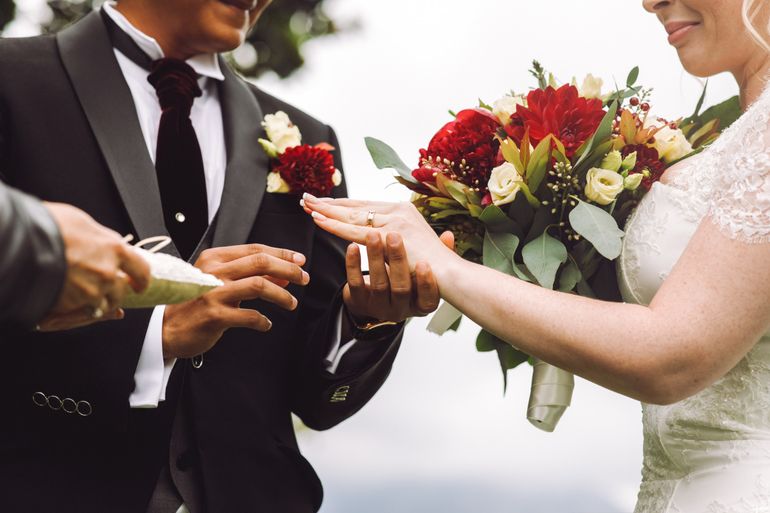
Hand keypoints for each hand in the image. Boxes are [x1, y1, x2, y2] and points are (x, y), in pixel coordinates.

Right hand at [39, 202, 150, 331]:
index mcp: (115, 249)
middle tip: (106, 289)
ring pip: (104, 304)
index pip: (141, 268)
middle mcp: (108, 272)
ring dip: (98, 301)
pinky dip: (80, 309)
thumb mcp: (82, 223)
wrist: (22, 244)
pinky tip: (71, 300)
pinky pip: (83, 311)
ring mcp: (92, 291)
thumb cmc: (49, 227)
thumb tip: (107, 243)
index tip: (140, 285)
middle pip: (121, 290)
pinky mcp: (74, 304)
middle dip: (116, 292)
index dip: (142, 279)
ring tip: (84, 295)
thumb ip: (100, 238)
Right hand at [162, 244, 309, 358]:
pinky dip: (263, 320)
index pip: (255, 249)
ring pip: (259, 285)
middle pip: (261, 263)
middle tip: (303, 279)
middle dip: (288, 269)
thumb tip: (283, 275)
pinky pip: (249, 316)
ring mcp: (213, 293)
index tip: (300, 260)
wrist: (165, 329)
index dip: (282, 254)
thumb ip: (247, 275)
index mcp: (215, 258)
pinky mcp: (214, 315)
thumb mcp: (218, 282)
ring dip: (281, 294)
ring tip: (291, 303)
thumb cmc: (193, 304)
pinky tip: (266, 324)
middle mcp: (214, 272)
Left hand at [301, 194, 458, 273]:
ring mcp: (394, 222)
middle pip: (356, 207)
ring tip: (307, 205)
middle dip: (330, 203)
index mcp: (404, 211)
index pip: (366, 206)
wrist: (450, 275)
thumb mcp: (414, 245)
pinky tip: (318, 220)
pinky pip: (355, 230)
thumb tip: (385, 234)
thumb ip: (399, 237)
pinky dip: (335, 224)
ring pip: (352, 216)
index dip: (344, 204)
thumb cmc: (434, 265)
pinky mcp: (390, 236)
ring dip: (327, 210)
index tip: (323, 203)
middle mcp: (399, 211)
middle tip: (306, 198)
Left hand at [343, 231, 440, 323]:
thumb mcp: (420, 274)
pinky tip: (352, 247)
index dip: (427, 284)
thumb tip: (448, 236)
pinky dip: (353, 264)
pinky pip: (355, 284)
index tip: (425, 263)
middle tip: (395, 237)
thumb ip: (435, 256)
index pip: (428, 300)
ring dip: (375, 257)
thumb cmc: (403, 281)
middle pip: (400, 289)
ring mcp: (378, 307)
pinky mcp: (359, 302)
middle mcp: (400, 309)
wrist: (372, 300)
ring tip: (373, 235)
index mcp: (420, 304)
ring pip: (378, 284)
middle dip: (398, 261)